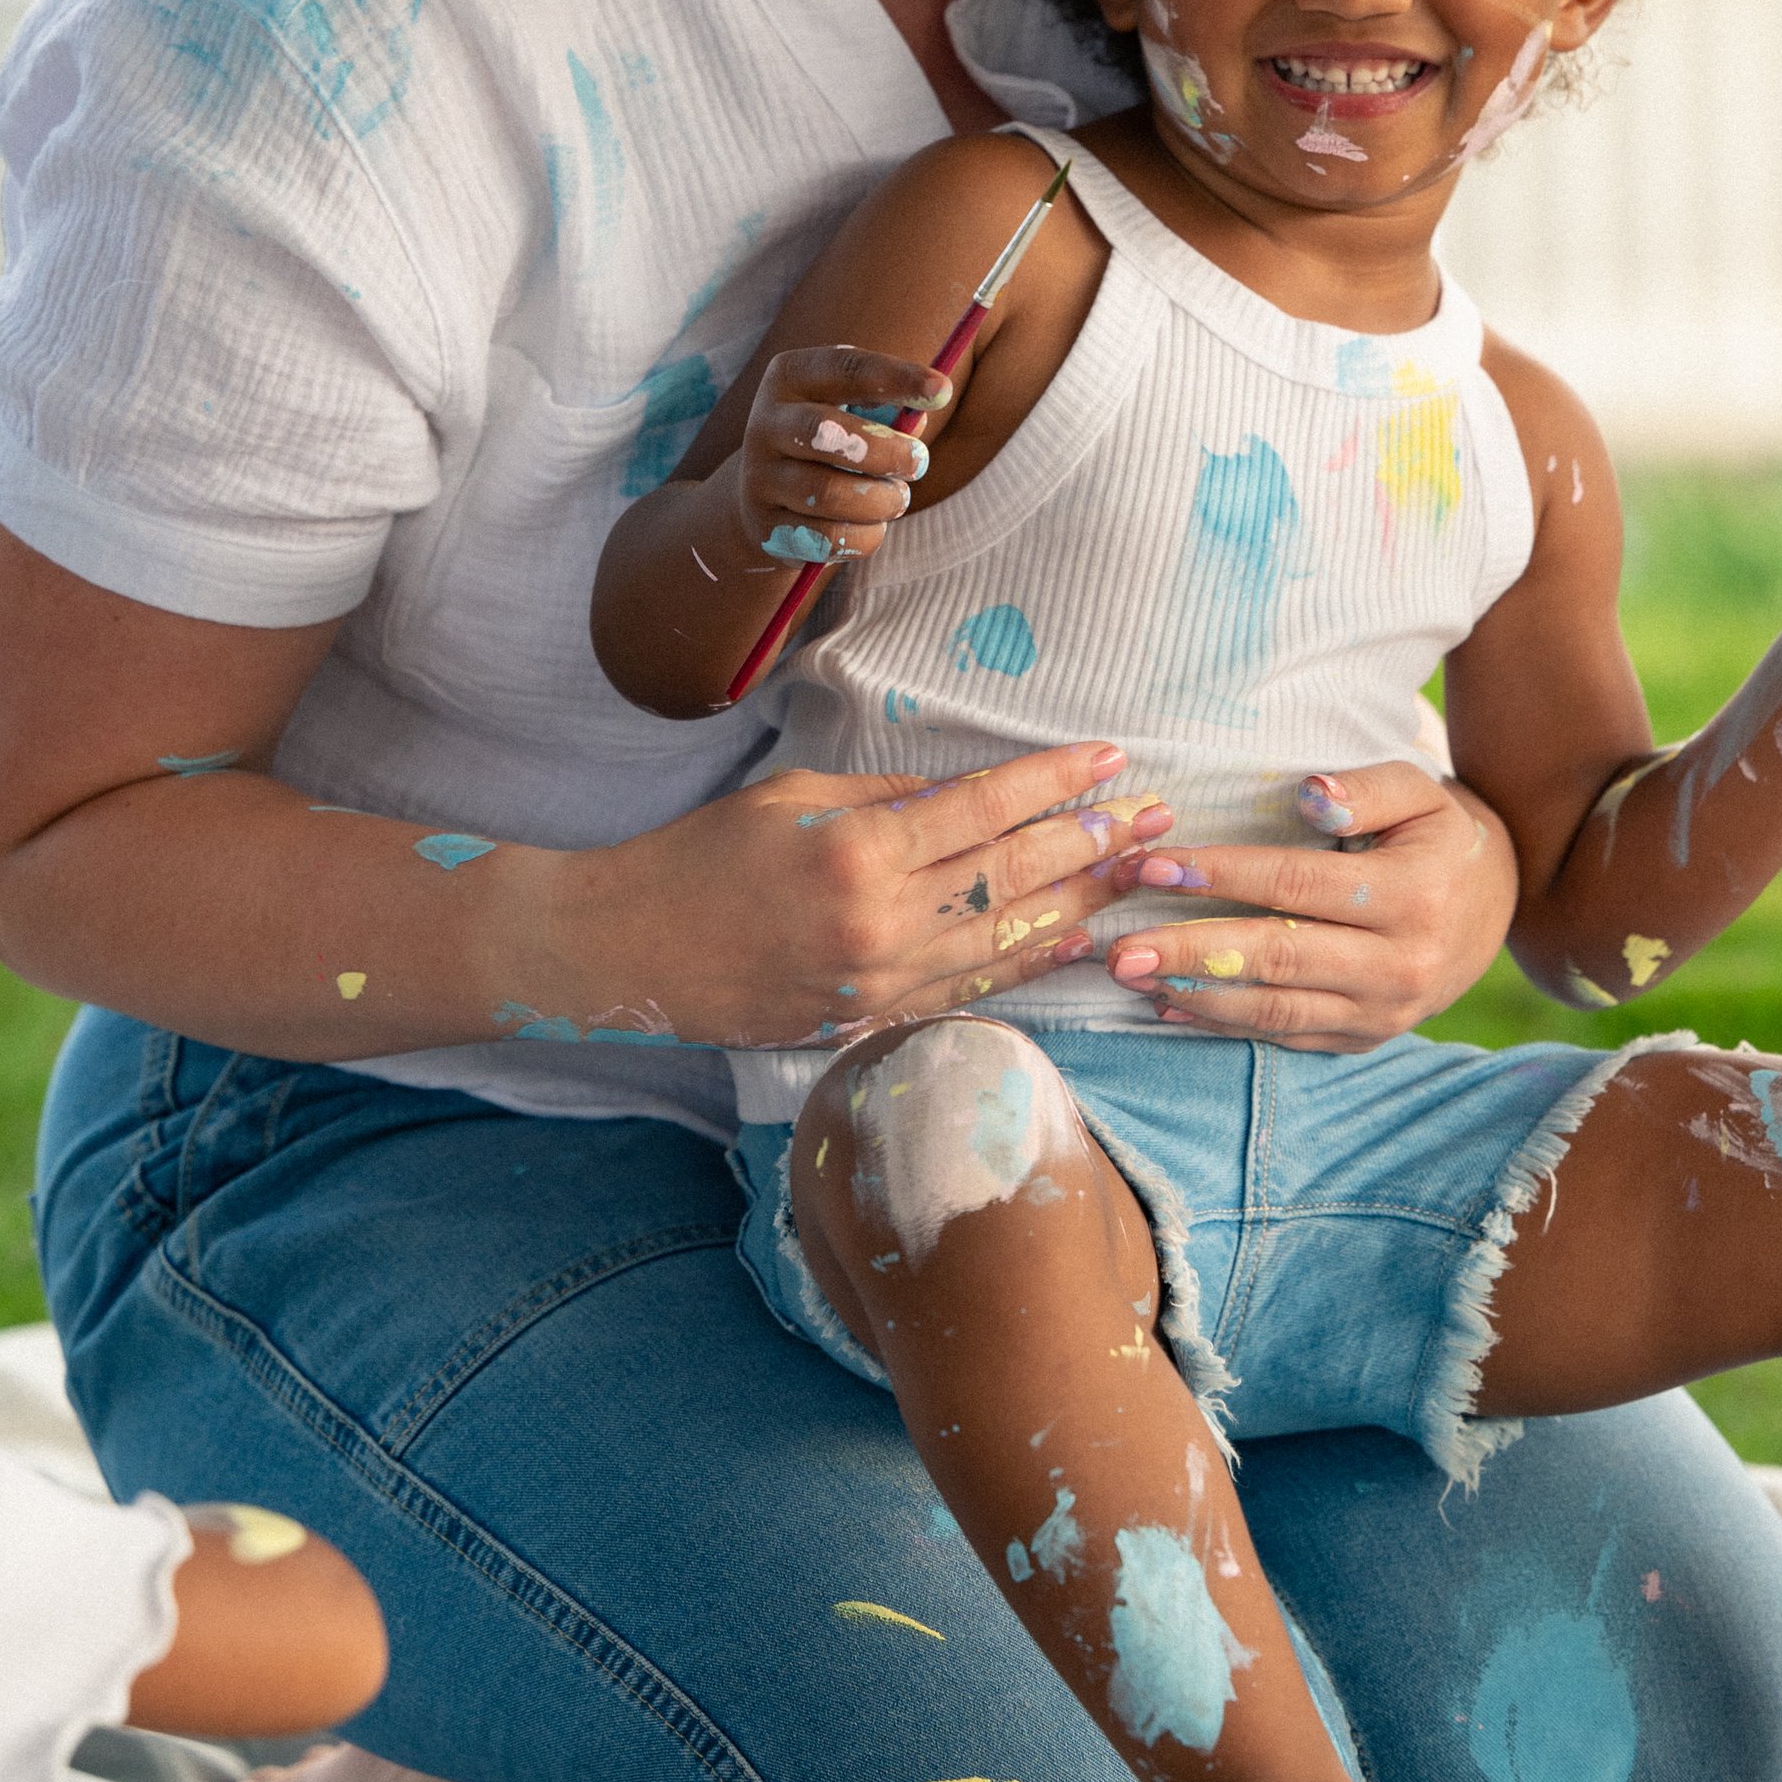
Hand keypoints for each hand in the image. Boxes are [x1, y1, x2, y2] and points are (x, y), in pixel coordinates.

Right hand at [572, 745, 1167, 1043]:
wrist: (628, 953)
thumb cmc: (701, 856)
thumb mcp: (794, 795)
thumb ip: (889, 798)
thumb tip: (975, 796)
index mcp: (857, 849)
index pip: (982, 809)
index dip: (1053, 783)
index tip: (1110, 761)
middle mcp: (878, 922)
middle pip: (1010, 876)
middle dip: (1091, 843)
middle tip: (1153, 818)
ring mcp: (877, 982)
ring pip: (1003, 940)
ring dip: (1080, 905)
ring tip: (1135, 875)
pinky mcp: (869, 1021)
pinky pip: (968, 988)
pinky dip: (1027, 962)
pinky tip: (1074, 939)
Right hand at [734, 345, 948, 566]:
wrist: (769, 499)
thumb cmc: (833, 443)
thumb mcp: (857, 413)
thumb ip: (891, 412)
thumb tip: (921, 417)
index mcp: (791, 378)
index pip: (845, 368)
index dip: (896, 376)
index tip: (943, 389)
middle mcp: (765, 423)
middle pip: (824, 432)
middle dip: (885, 450)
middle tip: (919, 462)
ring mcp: (759, 478)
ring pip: (827, 492)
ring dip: (880, 499)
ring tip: (898, 497)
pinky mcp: (765, 528)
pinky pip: (826, 537)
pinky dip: (865, 535)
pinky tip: (873, 526)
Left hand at [1095, 759, 1516, 1052]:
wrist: (1496, 907)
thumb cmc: (1438, 836)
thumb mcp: (1419, 792)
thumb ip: (1364, 788)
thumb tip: (1308, 795)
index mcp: (1409, 895)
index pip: (1296, 884)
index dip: (1221, 875)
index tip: (1153, 866)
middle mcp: (1398, 964)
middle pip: (1277, 956)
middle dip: (1190, 951)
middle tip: (1118, 948)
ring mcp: (1382, 1013)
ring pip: (1275, 1009)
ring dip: (1195, 995)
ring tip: (1129, 978)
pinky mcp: (1364, 1040)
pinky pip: (1286, 1036)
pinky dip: (1224, 1024)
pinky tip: (1170, 1006)